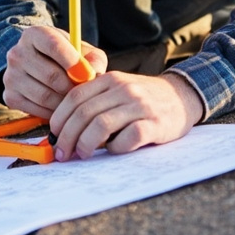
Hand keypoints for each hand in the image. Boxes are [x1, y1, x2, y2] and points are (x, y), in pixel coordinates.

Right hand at [1, 25, 107, 118]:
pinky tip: (61, 107)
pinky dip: (52, 112)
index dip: (72, 61)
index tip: (87, 74)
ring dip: (64, 103)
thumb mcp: (81, 51)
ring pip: (44, 95)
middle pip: (50, 75)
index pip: (53, 45)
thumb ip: (92, 59)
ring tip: (75, 101)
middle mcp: (17, 53)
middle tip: (85, 94)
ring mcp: (11, 75)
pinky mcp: (9, 96)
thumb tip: (94, 74)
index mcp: (35, 34)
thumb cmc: (66, 57)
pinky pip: (36, 109)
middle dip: (72, 88)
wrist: (37, 67)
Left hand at [48, 71, 203, 160]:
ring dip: (85, 144)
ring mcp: (140, 106)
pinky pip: (128, 138)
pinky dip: (115, 148)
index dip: (59, 119)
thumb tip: (62, 130)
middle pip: (84, 113)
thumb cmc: (142, 100)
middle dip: (67, 136)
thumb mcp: (117, 91)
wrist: (182, 97)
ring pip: (101, 125)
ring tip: (82, 154)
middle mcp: (124, 89)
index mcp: (110, 80)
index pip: (74, 97)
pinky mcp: (155, 124)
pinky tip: (114, 150)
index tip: (53, 136)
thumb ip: (94, 102)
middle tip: (62, 153)